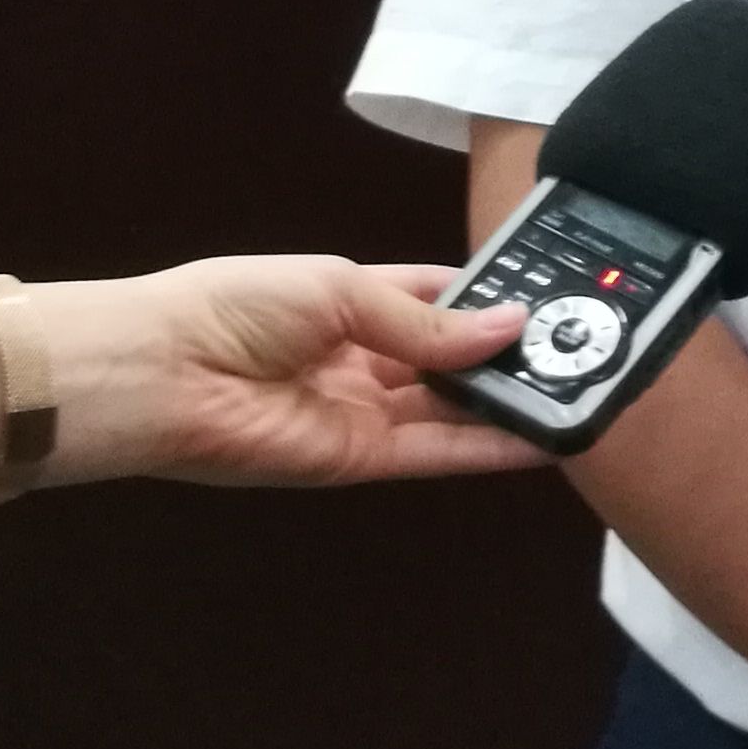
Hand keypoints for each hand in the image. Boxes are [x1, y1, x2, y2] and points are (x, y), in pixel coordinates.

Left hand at [44, 258, 540, 486]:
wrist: (162, 375)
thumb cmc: (235, 307)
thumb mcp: (340, 288)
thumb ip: (425, 321)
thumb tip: (507, 326)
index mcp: (352, 299)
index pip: (438, 296)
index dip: (491, 298)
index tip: (554, 299)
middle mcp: (363, 357)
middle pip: (452, 359)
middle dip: (509, 355)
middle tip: (585, 350)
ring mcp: (362, 411)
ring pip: (453, 409)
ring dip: (511, 404)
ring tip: (582, 394)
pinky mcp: (358, 459)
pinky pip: (435, 452)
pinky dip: (489, 449)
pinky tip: (543, 440)